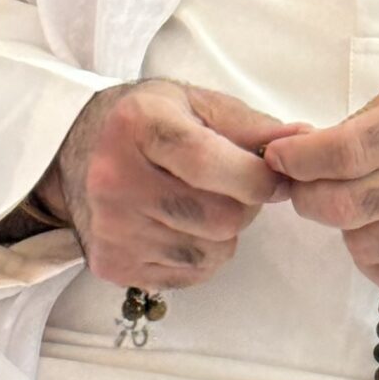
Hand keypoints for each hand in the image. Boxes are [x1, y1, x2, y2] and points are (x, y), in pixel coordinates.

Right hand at [38, 81, 311, 289]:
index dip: (258, 176)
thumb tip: (304, 140)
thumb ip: (250, 125)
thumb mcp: (194, 104)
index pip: (211, 162)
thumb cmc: (146, 123)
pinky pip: (191, 275)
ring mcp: (112, 227)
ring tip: (199, 203)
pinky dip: (202, 255)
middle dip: (244, 204)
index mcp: (138, 126)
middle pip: (222, 216)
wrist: (74, 152)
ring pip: (213, 250)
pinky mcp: (113, 264)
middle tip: (228, 186)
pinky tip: (180, 226)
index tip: (273, 176)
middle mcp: (116, 179)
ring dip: (224, 232)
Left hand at [261, 47, 378, 296]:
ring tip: (345, 203)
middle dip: (307, 196)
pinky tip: (374, 232)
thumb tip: (315, 148)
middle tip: (299, 183)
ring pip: (369, 245)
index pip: (346, 152)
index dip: (298, 160)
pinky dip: (373, 261)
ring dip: (341, 229)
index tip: (280, 158)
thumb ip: (375, 113)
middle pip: (348, 205)